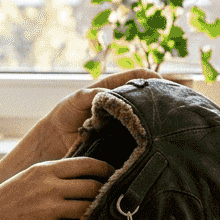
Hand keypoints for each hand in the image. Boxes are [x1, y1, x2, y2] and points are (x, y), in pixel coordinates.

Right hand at [0, 156, 115, 219]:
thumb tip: (76, 176)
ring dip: (97, 212)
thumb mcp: (26, 178)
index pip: (86, 164)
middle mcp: (50, 186)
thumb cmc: (2, 202)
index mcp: (44, 170)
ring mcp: (50, 208)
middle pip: (93, 186)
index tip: (112, 173)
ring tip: (102, 214)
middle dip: (106, 192)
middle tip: (113, 197)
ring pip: (88, 207)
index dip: (104, 169)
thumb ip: (50, 175)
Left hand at [41, 69, 158, 155]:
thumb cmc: (64, 114)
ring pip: (140, 121)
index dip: (148, 76)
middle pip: (143, 99)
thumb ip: (94, 94)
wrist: (53, 141)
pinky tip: (147, 141)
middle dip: (154, 99)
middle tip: (165, 103)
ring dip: (149, 121)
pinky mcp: (118, 144)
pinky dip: (139, 140)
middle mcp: (120, 107)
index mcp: (112, 91)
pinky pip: (132, 141)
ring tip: (161, 121)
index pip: (135, 77)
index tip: (159, 80)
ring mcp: (121, 125)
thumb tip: (111, 96)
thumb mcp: (77, 99)